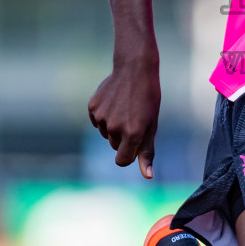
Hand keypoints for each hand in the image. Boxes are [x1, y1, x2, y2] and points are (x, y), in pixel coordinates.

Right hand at [87, 52, 161, 178]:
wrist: (135, 69)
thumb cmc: (148, 99)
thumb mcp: (152, 125)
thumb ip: (147, 152)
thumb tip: (147, 176)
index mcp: (132, 134)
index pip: (122, 161)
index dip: (128, 154)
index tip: (134, 143)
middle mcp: (115, 128)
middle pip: (115, 146)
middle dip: (124, 137)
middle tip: (134, 117)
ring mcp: (102, 117)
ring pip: (105, 133)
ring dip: (114, 126)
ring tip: (125, 107)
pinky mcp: (92, 107)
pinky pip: (96, 121)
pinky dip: (104, 115)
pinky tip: (114, 102)